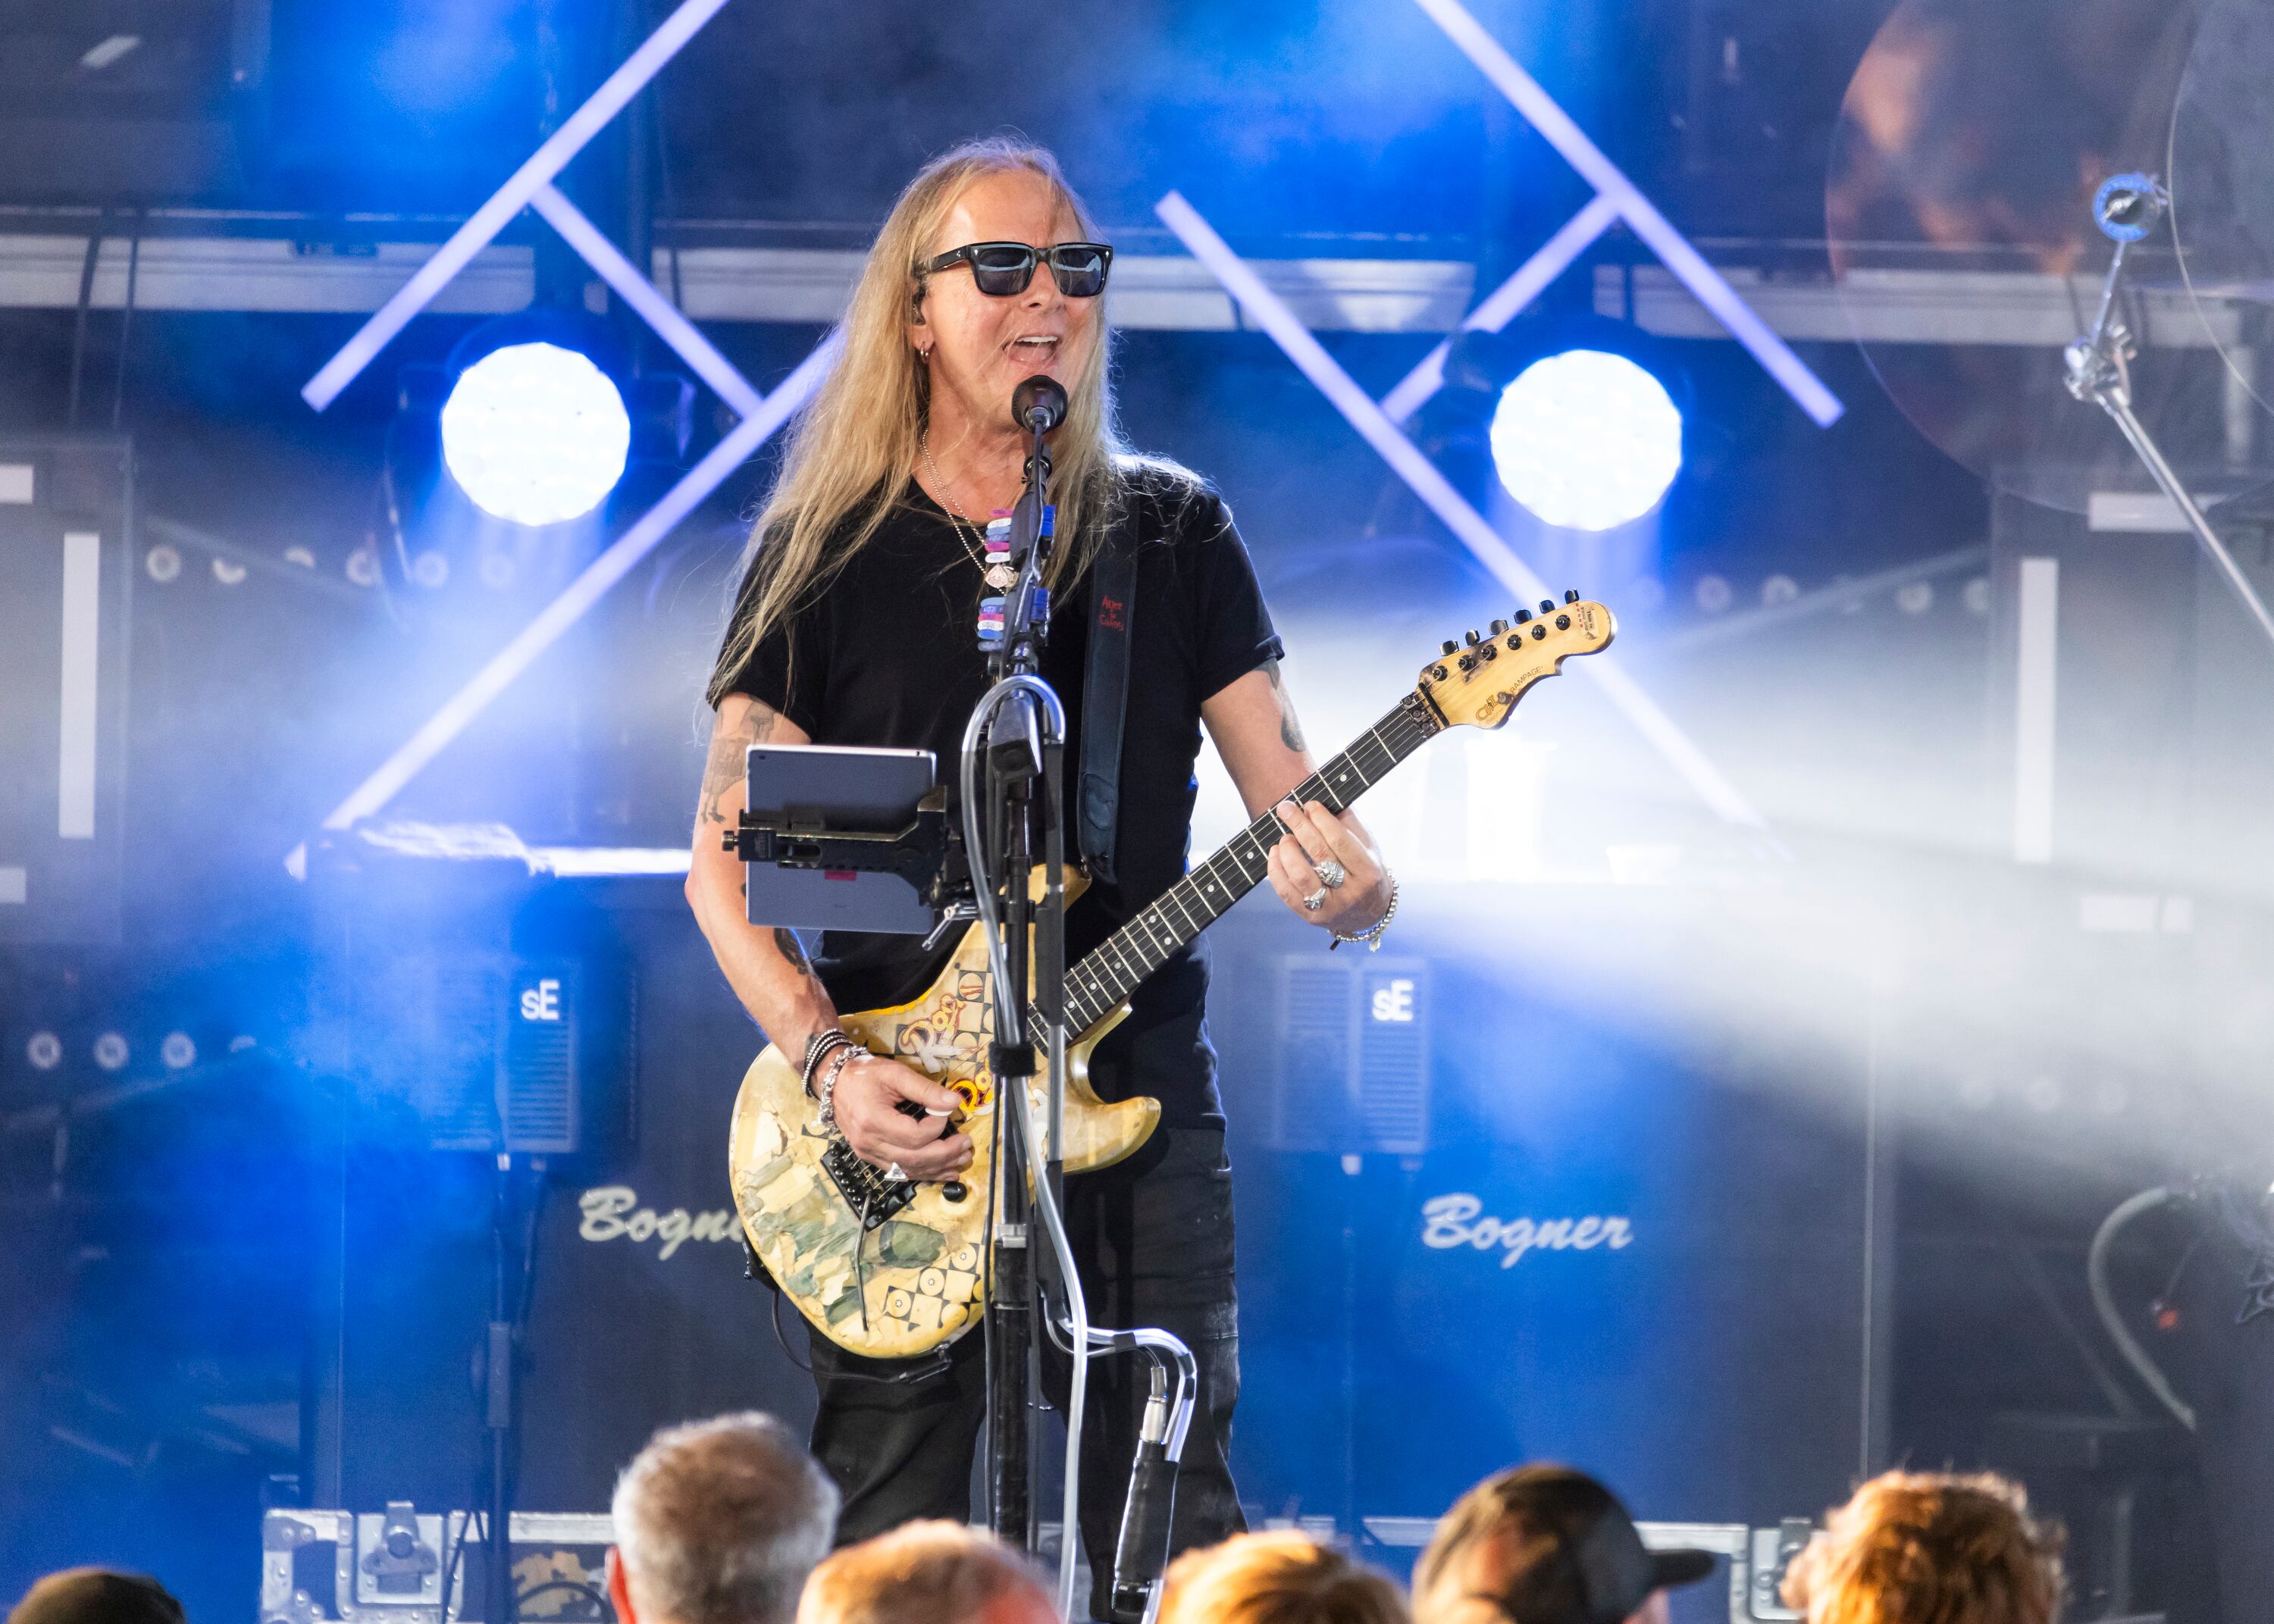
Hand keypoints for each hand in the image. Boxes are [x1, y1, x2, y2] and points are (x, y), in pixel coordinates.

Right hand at [829, 1051, 974, 1182]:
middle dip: (945, 1154)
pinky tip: (942, 1171)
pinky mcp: (870, 1158)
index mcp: (873, 1121)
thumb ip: (925, 1089)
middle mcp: (869, 1143)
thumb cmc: (864, 1075)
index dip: (937, 1127)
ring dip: (938, 1168)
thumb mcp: (895, 1074)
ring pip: (909, 1170)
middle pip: (914, 1159)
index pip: (914, 1136)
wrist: (834, 1083)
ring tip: (961, 1160)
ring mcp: (868, 1154)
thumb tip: (955, 1102)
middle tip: (967, 1145)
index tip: (948, 1112)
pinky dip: (923, 1172)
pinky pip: (900, 1171)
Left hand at [1266, 799, 1389, 934]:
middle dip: (1299, 826)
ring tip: (1284, 836)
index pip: (1340, 841)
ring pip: (1301, 876)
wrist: (1368, 913)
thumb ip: (1347, 824)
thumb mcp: (1366, 847)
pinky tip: (1274, 853)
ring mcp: (1330, 908)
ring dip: (1287, 850)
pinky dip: (1276, 871)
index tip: (1309, 804)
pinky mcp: (1311, 918)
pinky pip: (1287, 893)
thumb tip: (1319, 799)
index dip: (1322, 820)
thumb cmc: (1365, 870)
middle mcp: (1351, 892)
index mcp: (1369, 872)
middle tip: (1285, 808)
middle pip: (1319, 854)